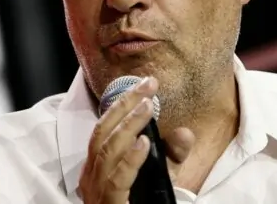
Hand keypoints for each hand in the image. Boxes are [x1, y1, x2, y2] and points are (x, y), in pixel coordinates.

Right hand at [78, 76, 193, 203]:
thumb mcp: (161, 177)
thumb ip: (172, 155)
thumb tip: (185, 132)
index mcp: (98, 167)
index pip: (104, 127)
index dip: (122, 102)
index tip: (145, 83)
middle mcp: (92, 177)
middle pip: (102, 132)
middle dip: (124, 104)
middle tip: (147, 84)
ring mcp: (97, 193)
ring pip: (107, 150)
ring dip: (128, 125)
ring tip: (147, 107)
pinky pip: (117, 179)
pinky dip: (131, 159)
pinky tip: (145, 144)